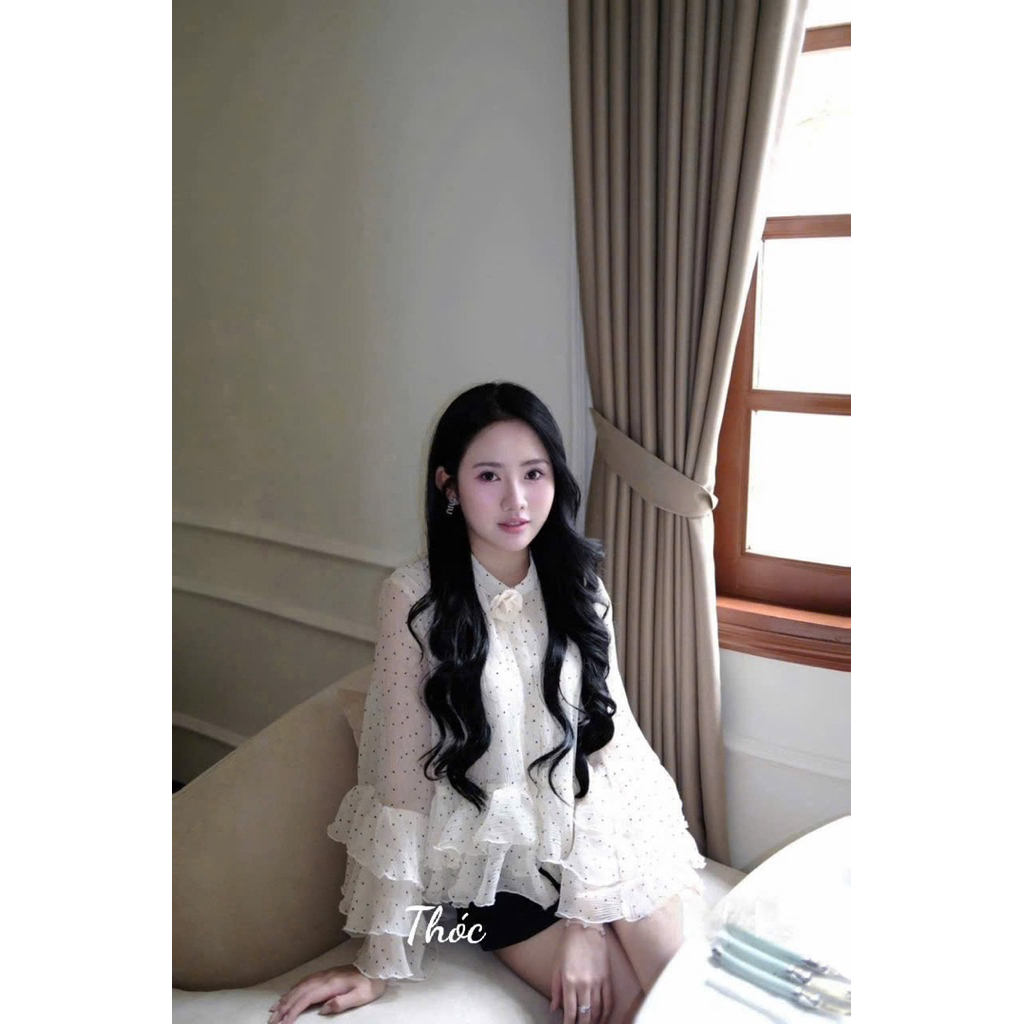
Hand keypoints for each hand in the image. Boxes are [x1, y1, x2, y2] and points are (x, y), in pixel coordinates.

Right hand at [268, 965, 385, 1021]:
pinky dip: (293, 989)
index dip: (292, 1011)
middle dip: (283, 1007)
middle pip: (299, 993)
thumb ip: (341, 1002)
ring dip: (285, 998)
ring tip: (273, 1009)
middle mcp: (324, 978)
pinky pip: (304, 982)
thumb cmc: (371, 984)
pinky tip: (288, 994)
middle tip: (271, 1020)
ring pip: (299, 987)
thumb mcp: (361, 996)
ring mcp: (324, 975)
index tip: (282, 1023)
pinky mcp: (326, 974)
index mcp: (330, 985)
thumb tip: (322, 1009)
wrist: (377, 966)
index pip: (306, 999)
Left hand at [550, 923, 612, 1023]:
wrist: (586, 927)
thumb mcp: (556, 966)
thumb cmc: (568, 945)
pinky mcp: (607, 978)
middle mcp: (584, 984)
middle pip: (585, 1015)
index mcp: (569, 981)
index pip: (570, 1011)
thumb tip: (554, 1009)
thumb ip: (555, 990)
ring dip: (594, 1022)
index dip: (569, 1023)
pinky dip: (606, 1013)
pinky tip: (603, 1018)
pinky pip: (609, 1001)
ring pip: (597, 1011)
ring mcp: (598, 982)